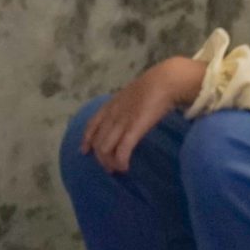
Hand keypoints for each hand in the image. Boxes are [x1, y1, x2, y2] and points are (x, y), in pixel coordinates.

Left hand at [79, 57, 205, 172]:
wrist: (165, 81)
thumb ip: (126, 105)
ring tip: (118, 168)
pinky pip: (122, 151)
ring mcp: (121, 122)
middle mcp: (111, 115)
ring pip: (104, 149)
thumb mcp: (132, 94)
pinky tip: (125, 166)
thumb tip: (131, 113)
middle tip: (110, 167)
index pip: (91, 125)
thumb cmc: (153, 86)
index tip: (84, 151)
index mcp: (110, 105)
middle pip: (97, 142)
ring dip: (110, 163)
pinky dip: (120, 162)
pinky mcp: (133, 129)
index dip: (87, 140)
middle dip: (100, 158)